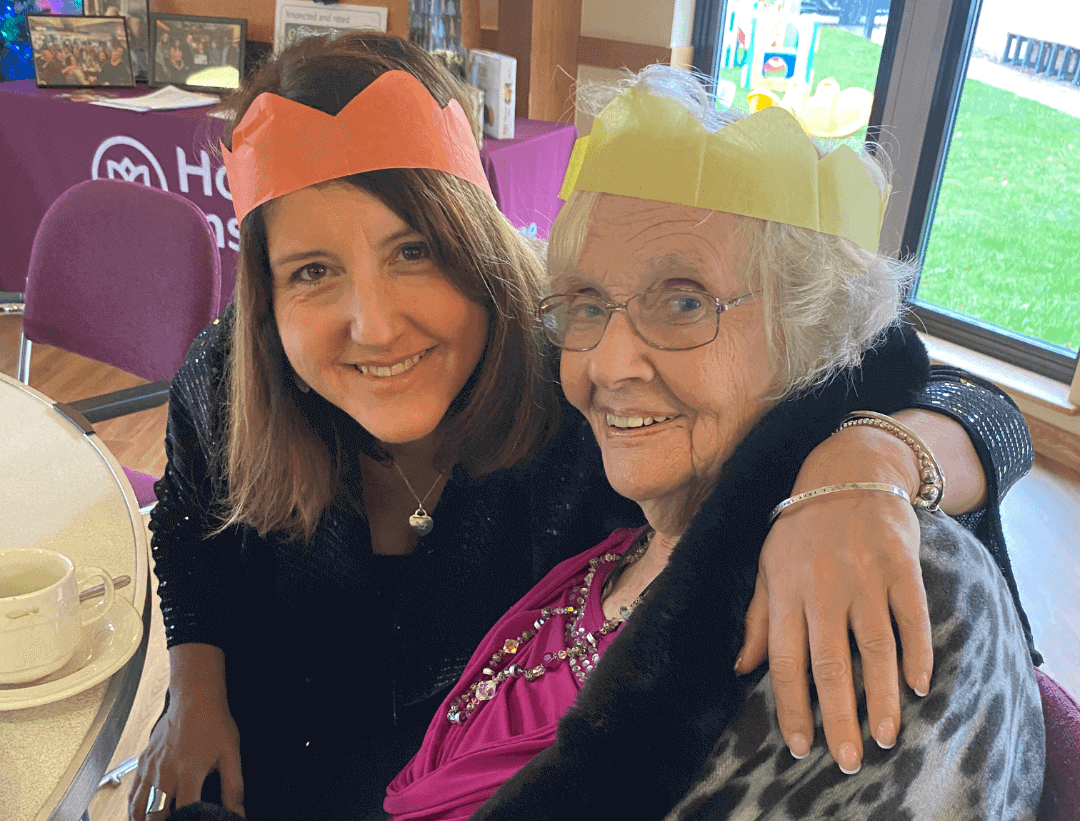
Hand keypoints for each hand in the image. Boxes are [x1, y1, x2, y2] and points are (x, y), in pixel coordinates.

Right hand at [129, 690, 244, 819]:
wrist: (194, 698)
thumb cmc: (213, 723)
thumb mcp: (231, 754)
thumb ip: (234, 787)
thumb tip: (239, 812)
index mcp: (189, 774)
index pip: (185, 812)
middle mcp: (165, 774)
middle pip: (155, 815)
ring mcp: (151, 768)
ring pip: (138, 807)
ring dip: (144, 820)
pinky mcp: (143, 761)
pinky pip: (132, 791)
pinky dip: (133, 806)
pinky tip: (139, 813)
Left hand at [736, 425, 933, 773]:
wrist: (849, 470)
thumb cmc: (802, 527)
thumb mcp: (768, 566)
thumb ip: (759, 619)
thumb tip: (741, 668)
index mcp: (785, 590)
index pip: (784, 660)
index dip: (791, 706)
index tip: (800, 746)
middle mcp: (823, 587)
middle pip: (830, 663)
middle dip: (838, 716)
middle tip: (847, 760)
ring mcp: (864, 575)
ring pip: (875, 647)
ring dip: (882, 697)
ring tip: (885, 736)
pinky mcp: (901, 565)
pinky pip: (912, 616)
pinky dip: (918, 652)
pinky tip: (920, 686)